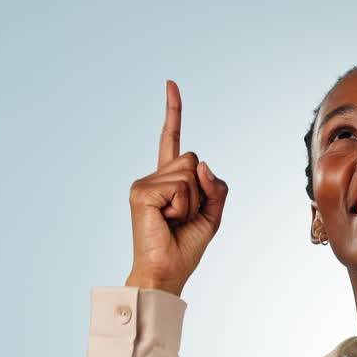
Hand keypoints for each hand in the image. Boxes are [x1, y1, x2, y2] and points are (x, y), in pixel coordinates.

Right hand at [125, 80, 228, 295]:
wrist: (166, 272)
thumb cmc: (185, 246)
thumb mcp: (212, 214)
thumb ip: (214, 186)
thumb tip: (200, 161)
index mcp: (167, 181)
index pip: (171, 140)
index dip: (173, 112)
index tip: (171, 83)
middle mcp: (152, 177)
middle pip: (194, 160)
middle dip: (201, 191)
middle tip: (183, 218)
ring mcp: (144, 183)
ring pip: (189, 173)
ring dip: (193, 202)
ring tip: (174, 221)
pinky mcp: (141, 192)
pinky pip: (181, 187)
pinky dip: (183, 207)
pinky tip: (167, 221)